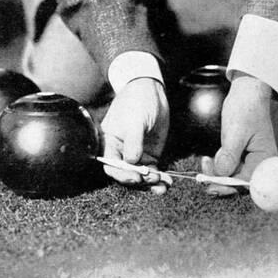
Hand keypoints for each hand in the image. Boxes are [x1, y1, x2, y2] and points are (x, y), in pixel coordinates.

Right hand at [100, 78, 169, 193]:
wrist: (150, 92)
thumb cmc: (136, 103)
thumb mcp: (135, 121)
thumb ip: (133, 142)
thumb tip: (132, 162)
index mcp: (110, 144)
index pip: (112, 165)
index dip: (122, 175)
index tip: (135, 178)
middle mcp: (121, 153)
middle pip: (127, 174)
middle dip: (140, 180)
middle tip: (153, 180)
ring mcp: (136, 155)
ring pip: (141, 176)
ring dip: (152, 182)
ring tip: (163, 185)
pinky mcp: (149, 155)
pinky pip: (153, 171)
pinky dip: (160, 177)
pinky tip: (167, 182)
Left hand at [202, 71, 277, 194]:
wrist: (246, 95)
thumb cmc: (246, 110)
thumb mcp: (236, 132)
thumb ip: (230, 155)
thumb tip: (222, 173)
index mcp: (266, 160)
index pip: (249, 182)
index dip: (231, 187)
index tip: (213, 187)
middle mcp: (259, 163)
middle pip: (239, 182)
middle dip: (220, 180)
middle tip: (203, 177)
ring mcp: (249, 160)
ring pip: (231, 176)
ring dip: (216, 173)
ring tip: (205, 161)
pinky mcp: (240, 156)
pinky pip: (228, 167)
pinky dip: (217, 166)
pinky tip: (208, 160)